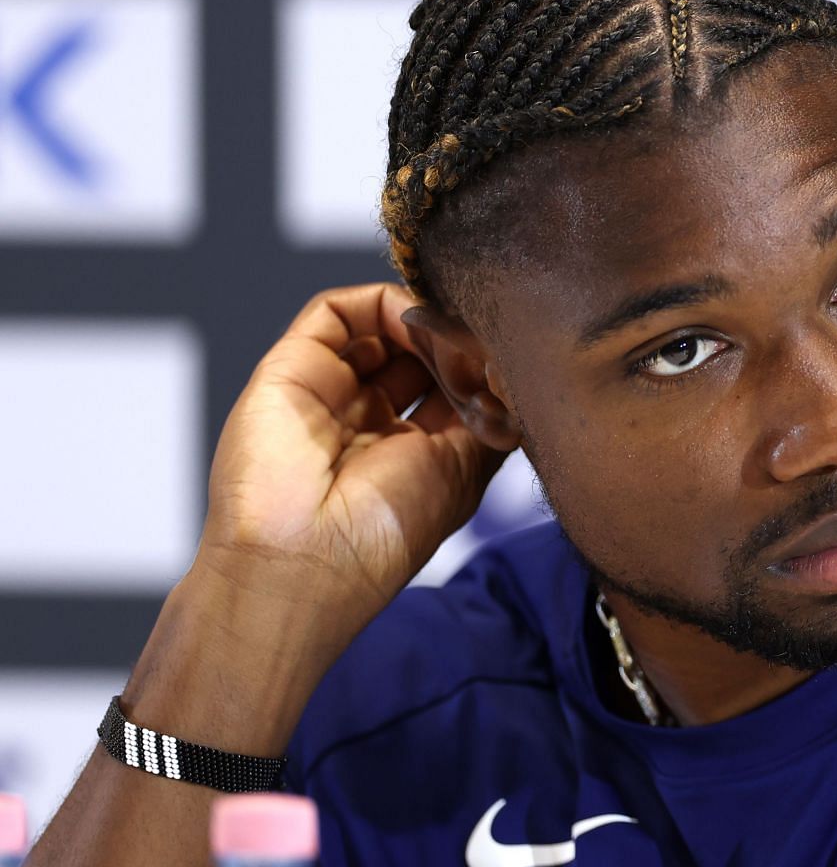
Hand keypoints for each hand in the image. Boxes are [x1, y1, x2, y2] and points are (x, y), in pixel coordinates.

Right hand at [198, 282, 507, 632]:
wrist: (302, 562)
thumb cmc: (384, 534)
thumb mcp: (464, 469)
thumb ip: (486, 410)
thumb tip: (504, 365)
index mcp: (411, 450)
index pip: (454, 384)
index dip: (485, 370)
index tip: (513, 373)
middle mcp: (369, 417)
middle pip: (423, 350)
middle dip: (462, 345)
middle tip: (488, 356)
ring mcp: (330, 389)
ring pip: (386, 324)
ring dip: (430, 324)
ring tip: (457, 349)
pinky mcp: (294, 365)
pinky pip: (339, 310)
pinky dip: (387, 305)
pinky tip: (417, 326)